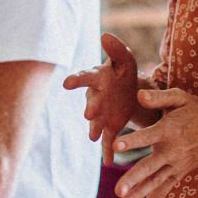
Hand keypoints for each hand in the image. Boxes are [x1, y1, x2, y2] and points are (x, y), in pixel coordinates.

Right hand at [62, 32, 144, 148]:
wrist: (129, 94)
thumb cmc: (123, 73)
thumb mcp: (125, 60)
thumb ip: (117, 49)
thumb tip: (105, 35)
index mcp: (98, 79)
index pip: (85, 77)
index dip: (76, 80)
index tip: (67, 83)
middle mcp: (95, 98)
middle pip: (92, 102)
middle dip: (90, 108)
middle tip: (88, 113)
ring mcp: (101, 115)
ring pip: (96, 122)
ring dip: (94, 129)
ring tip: (93, 136)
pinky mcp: (110, 128)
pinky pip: (107, 140)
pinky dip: (107, 151)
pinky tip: (109, 162)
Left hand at [111, 88, 197, 197]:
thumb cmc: (196, 110)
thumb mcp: (180, 97)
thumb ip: (159, 97)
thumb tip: (139, 95)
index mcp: (169, 130)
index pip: (148, 137)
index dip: (132, 141)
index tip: (116, 146)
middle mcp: (172, 150)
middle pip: (150, 166)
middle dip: (134, 179)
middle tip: (118, 190)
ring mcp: (176, 165)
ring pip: (156, 182)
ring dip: (140, 194)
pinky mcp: (179, 173)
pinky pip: (165, 190)